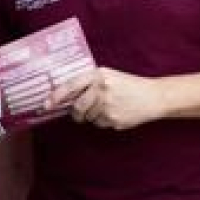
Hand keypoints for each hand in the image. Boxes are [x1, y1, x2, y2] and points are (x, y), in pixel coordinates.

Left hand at [48, 67, 162, 129]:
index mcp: (99, 75)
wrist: (153, 96)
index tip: (46, 104)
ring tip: (109, 107)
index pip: (71, 86)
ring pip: (88, 117)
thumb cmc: (128, 85)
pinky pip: (100, 124)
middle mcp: (102, 90)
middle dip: (75, 113)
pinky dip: (104, 121)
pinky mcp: (114, 120)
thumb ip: (89, 83)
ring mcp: (108, 106)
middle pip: (77, 107)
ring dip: (93, 116)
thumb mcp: (109, 76)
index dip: (56, 96)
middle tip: (78, 113)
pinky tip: (117, 112)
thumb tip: (65, 97)